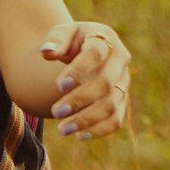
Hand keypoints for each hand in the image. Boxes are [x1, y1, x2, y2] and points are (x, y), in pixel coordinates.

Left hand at [39, 21, 130, 140]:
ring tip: (62, 130)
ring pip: (111, 104)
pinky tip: (79, 136)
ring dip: (87, 119)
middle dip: (80, 99)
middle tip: (55, 112)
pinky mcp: (122, 100)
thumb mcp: (62, 34)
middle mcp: (119, 60)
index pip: (95, 53)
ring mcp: (123, 82)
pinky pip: (116, 119)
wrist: (83, 51)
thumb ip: (55, 40)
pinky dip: (99, 130)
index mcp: (104, 38)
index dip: (79, 70)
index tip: (58, 86)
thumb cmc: (70, 42)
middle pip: (105, 83)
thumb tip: (46, 52)